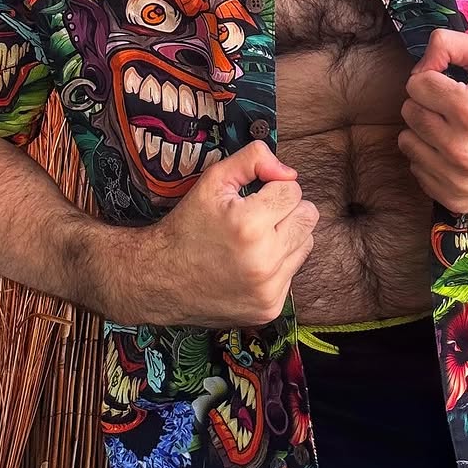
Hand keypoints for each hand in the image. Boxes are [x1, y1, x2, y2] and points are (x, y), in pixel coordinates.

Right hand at [136, 142, 318, 327]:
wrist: (159, 280)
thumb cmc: (186, 227)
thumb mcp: (212, 181)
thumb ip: (253, 160)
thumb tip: (288, 171)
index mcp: (249, 225)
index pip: (292, 190)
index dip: (272, 188)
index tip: (253, 197)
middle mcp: (263, 261)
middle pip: (308, 216)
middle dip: (285, 209)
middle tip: (257, 216)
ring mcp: (268, 289)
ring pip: (306, 243)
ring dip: (286, 236)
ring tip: (254, 239)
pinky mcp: (270, 307)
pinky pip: (293, 272)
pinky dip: (277, 264)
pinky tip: (250, 263)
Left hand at [398, 29, 467, 214]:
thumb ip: (449, 43)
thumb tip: (419, 61)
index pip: (416, 84)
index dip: (431, 79)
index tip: (449, 85)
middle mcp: (462, 148)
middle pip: (409, 112)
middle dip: (428, 105)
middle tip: (453, 108)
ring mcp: (457, 178)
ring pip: (407, 142)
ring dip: (425, 132)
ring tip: (453, 130)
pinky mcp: (455, 199)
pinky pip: (417, 170)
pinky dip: (432, 159)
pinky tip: (456, 153)